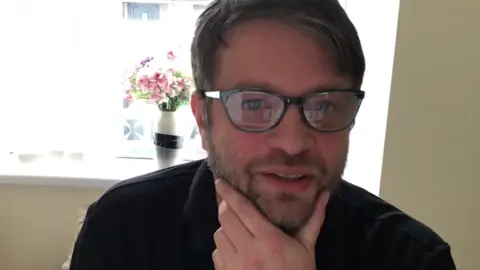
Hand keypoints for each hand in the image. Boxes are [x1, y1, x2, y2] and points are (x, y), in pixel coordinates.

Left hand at [212, 179, 329, 269]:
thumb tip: (325, 194)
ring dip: (226, 229)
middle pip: (226, 218)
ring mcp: (234, 265)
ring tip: (238, 231)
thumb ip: (313, 219)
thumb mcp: (307, 248)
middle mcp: (248, 250)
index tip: (220, 182)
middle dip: (226, 208)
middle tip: (232, 205)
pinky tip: (237, 251)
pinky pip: (217, 253)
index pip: (242, 209)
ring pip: (219, 234)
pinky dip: (223, 248)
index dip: (229, 193)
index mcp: (269, 240)